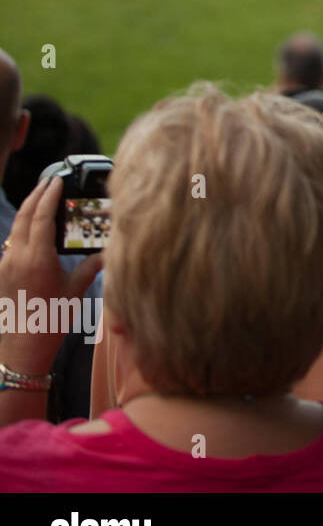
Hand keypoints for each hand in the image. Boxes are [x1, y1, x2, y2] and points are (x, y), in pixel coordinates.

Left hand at [0, 177, 102, 374]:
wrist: (23, 344)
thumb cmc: (52, 318)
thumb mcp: (76, 289)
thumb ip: (91, 266)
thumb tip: (109, 252)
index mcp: (37, 258)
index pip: (42, 216)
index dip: (49, 195)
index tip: (57, 181)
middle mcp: (17, 256)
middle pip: (25, 216)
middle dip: (36, 195)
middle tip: (49, 182)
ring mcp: (7, 264)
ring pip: (16, 228)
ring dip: (29, 211)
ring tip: (43, 200)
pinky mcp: (3, 272)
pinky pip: (13, 242)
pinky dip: (24, 228)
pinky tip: (35, 230)